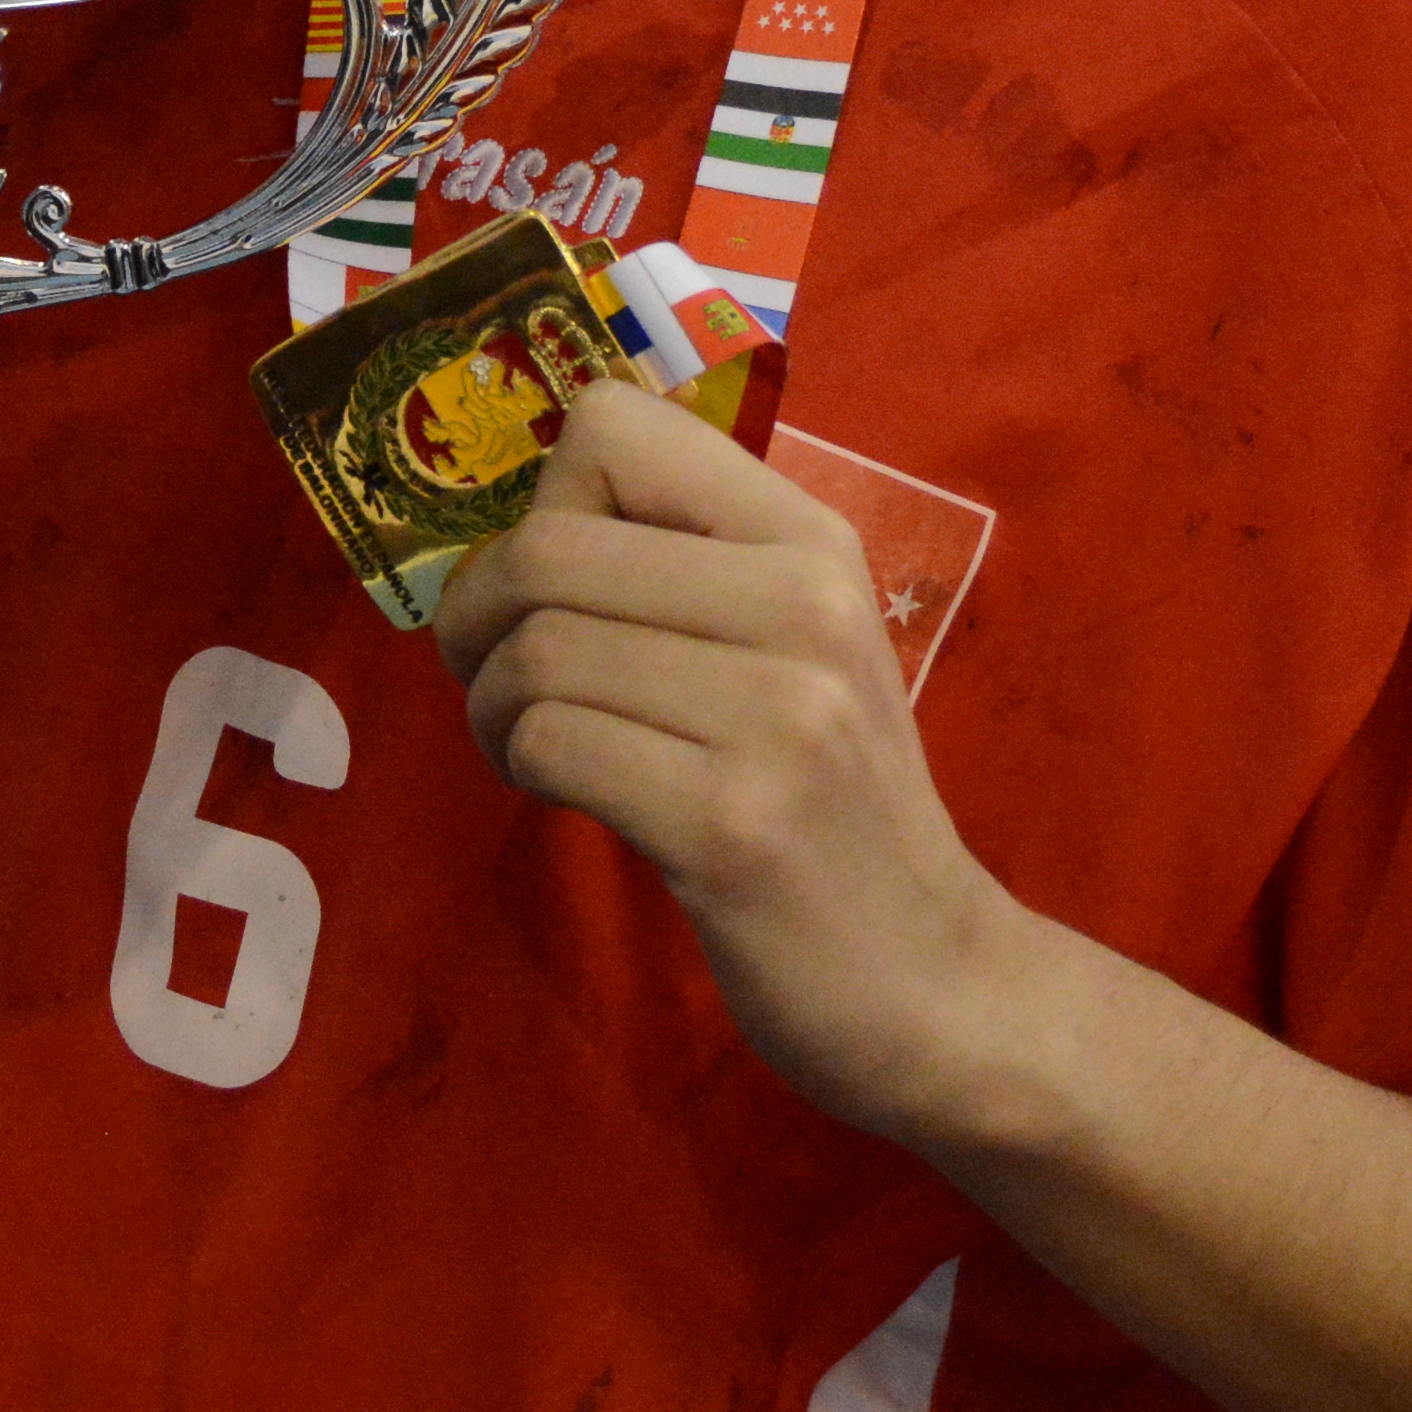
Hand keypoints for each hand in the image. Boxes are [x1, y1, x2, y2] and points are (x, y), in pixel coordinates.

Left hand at [424, 380, 1056, 1145]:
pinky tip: (561, 794)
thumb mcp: (797, 649)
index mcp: (811, 542)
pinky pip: (551, 744)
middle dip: (477, 616)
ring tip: (523, 745)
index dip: (548, 504)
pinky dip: (520, 766)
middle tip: (494, 679)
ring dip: (489, 705)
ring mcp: (777, 718)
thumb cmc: (833, 808)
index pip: (613, 428)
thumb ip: (689, 569)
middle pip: (546, 548)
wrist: (934, 983)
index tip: (558, 585)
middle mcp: (803, 606)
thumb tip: (516, 522)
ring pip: (537, 651)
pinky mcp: (730, 826)